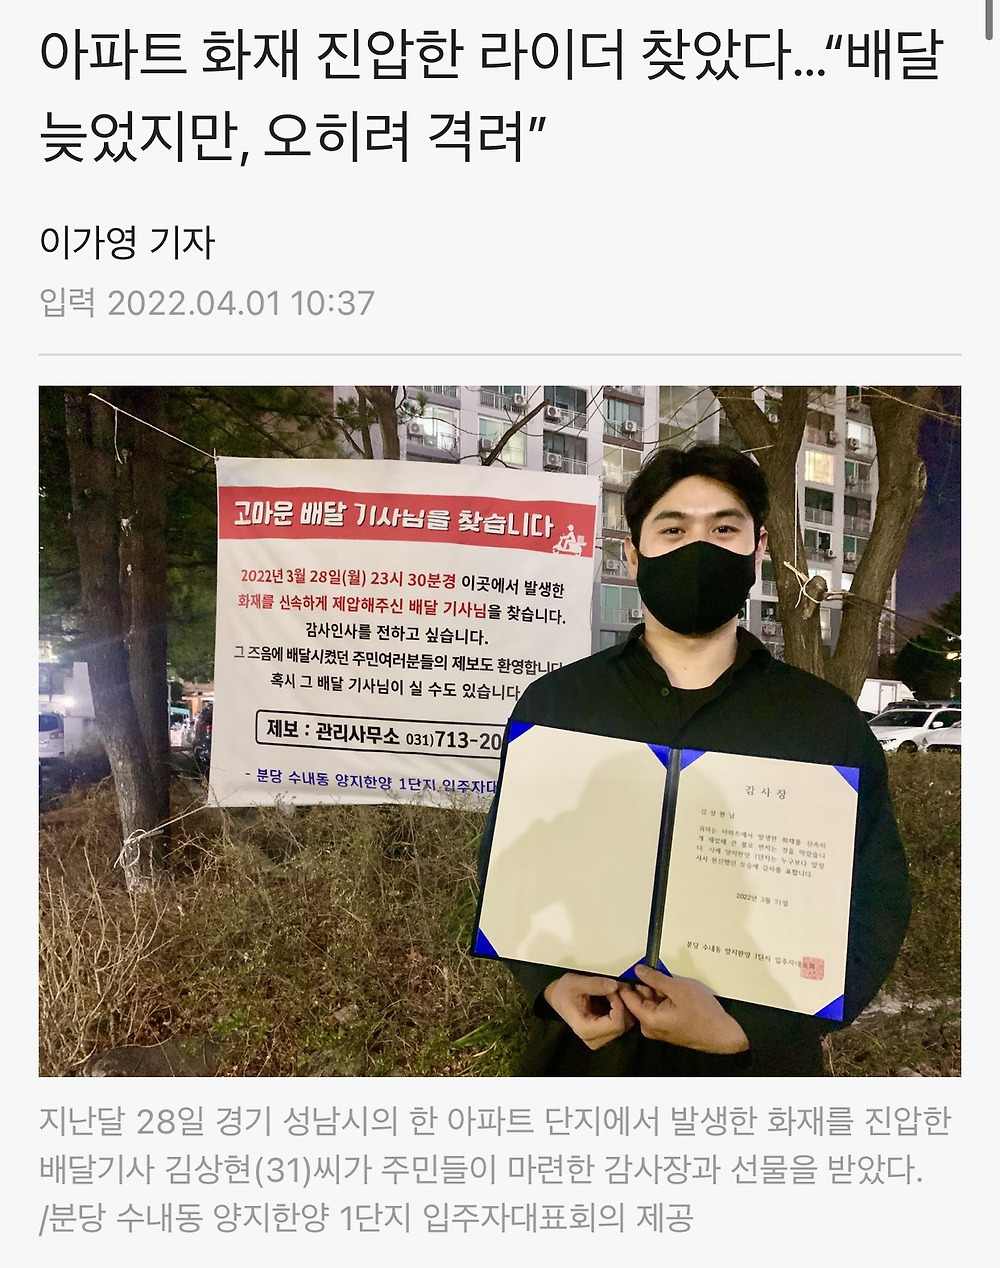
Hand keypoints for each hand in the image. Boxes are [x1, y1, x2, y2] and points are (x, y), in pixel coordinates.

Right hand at [543, 973, 634, 1049]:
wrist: (559, 997)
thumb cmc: (564, 991)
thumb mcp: (575, 982)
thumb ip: (594, 984)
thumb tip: (614, 985)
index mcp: (586, 1030)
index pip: (616, 1024)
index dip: (618, 1005)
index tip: (612, 990)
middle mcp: (595, 1039)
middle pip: (623, 1025)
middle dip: (622, 1004)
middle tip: (614, 987)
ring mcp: (602, 1038)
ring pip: (627, 1024)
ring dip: (624, 1005)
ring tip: (612, 991)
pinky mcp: (607, 1034)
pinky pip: (624, 1022)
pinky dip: (623, 1008)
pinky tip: (613, 998)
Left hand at [618, 963, 749, 1053]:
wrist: (723, 1034)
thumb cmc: (703, 1013)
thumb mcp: (678, 988)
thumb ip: (655, 978)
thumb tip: (638, 970)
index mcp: (648, 1019)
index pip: (627, 997)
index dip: (627, 980)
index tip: (630, 965)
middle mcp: (649, 1026)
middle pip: (639, 998)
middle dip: (645, 982)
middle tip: (653, 966)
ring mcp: (659, 1027)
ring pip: (651, 1001)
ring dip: (657, 988)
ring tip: (667, 975)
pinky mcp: (668, 1026)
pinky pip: (660, 1007)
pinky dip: (664, 996)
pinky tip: (674, 986)